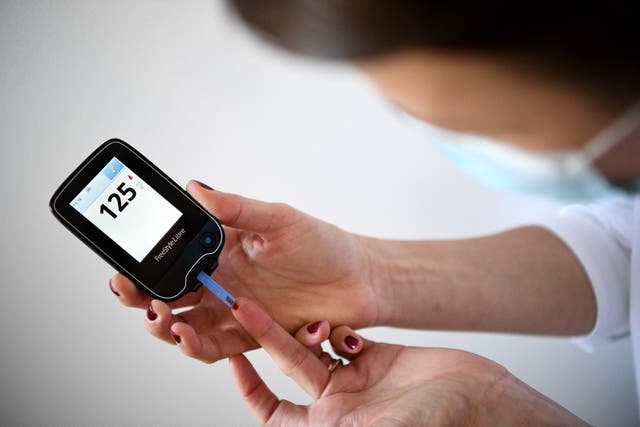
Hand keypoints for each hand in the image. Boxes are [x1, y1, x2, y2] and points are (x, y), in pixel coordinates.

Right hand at [110, 180, 379, 361]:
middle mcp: (221, 280)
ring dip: (165, 325)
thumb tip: (195, 187)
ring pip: (184, 324)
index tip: (126, 263)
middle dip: (142, 296)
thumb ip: (237, 208)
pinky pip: (214, 346)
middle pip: (168, 293)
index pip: (172, 255)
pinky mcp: (250, 335)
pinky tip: (189, 336)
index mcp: (221, 247)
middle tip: (132, 293)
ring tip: (161, 317)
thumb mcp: (279, 219)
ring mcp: (233, 309)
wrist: (359, 279)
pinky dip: (196, 345)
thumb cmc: (323, 244)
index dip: (145, 262)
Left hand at [229, 297, 588, 425]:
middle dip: (269, 339)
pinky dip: (341, 327)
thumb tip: (293, 426)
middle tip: (245, 309)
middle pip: (291, 368)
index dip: (251, 391)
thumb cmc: (436, 424)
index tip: (234, 362)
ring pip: (317, 347)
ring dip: (303, 329)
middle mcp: (340, 405)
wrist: (482, 402)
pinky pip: (347, 336)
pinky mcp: (378, 358)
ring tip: (290, 310)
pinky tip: (342, 324)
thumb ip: (339, 426)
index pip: (274, 412)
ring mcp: (359, 380)